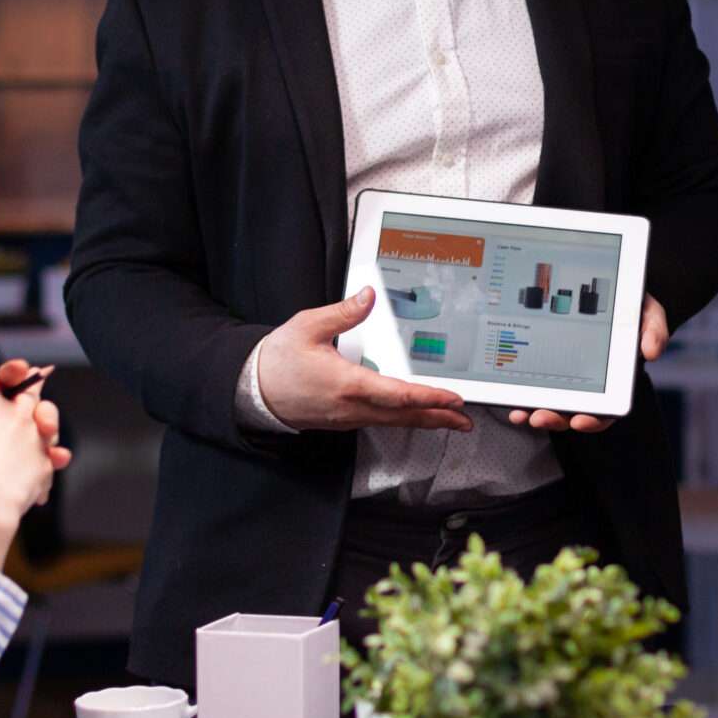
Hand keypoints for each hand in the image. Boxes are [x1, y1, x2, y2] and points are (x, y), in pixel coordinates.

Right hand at [257, 287, 471, 432]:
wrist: (253, 390)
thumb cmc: (278, 360)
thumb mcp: (308, 327)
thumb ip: (343, 313)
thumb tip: (368, 296)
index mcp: (347, 384)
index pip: (398, 395)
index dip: (429, 398)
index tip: (453, 399)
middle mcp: (351, 407)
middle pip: (404, 416)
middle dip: (438, 418)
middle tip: (465, 420)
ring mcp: (348, 417)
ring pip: (394, 421)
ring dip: (424, 420)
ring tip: (450, 420)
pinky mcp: (344, 419)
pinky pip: (381, 421)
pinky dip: (403, 418)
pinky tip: (414, 414)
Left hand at [505, 296, 669, 432]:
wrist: (614, 293)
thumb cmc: (633, 309)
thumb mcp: (650, 314)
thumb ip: (654, 331)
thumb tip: (651, 351)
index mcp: (613, 380)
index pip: (606, 409)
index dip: (593, 420)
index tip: (580, 421)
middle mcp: (590, 384)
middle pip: (572, 412)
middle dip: (555, 419)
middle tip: (541, 418)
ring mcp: (568, 376)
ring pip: (551, 403)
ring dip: (536, 411)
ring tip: (523, 413)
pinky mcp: (549, 363)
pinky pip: (535, 383)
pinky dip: (523, 392)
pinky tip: (512, 397)